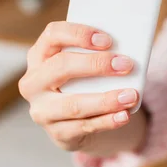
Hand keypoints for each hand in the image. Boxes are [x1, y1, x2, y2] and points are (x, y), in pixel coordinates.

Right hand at [19, 21, 138, 153]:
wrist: (75, 121)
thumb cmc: (84, 82)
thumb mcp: (85, 65)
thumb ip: (99, 55)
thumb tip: (129, 51)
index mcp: (40, 56)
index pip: (52, 35)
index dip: (79, 34)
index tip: (108, 40)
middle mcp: (35, 82)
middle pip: (61, 67)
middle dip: (96, 65)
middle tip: (126, 64)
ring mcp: (42, 110)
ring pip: (73, 104)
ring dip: (106, 100)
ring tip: (131, 96)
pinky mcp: (57, 132)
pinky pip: (84, 127)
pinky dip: (107, 121)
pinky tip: (124, 116)